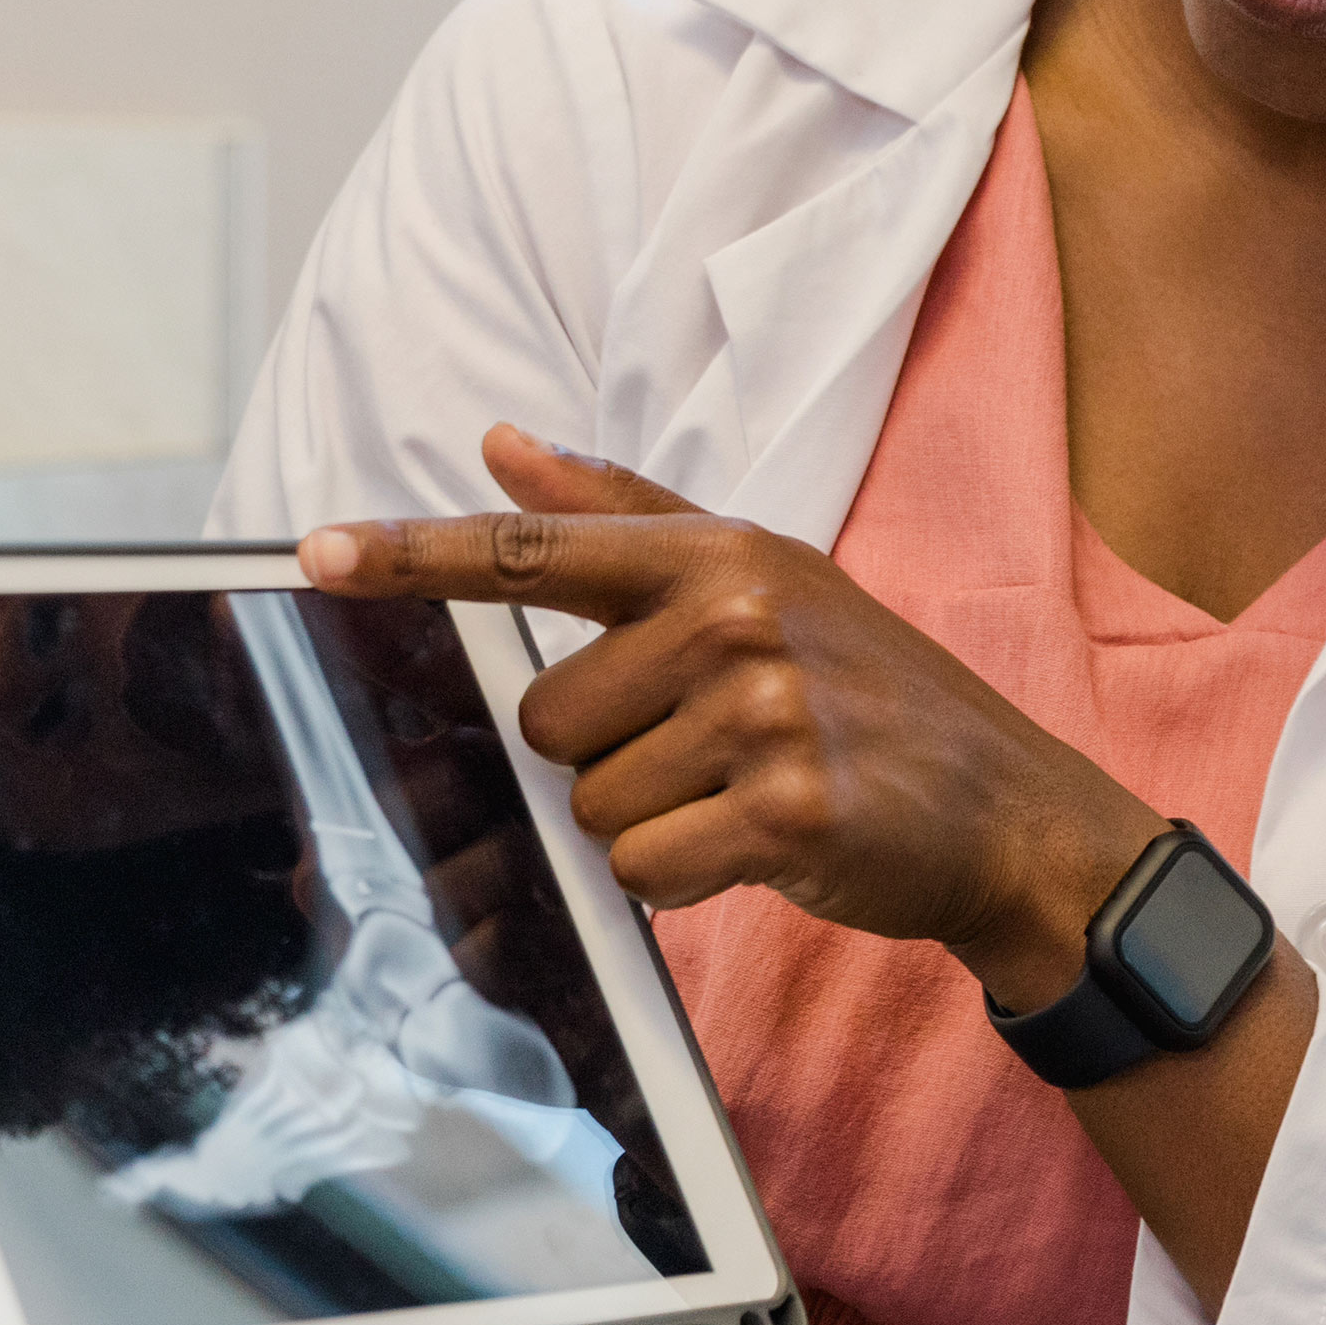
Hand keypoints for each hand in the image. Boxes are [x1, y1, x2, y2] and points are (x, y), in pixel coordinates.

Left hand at [300, 426, 1168, 1009]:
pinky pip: (643, 865)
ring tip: (748, 795)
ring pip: (592, 803)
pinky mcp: (784, 811)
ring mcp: (764, 714)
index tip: (317, 552)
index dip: (417, 554)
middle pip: (551, 718)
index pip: (540, 549)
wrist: (1008, 811)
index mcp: (726, 555)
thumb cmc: (875, 695)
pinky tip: (761, 847)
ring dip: (655, 822)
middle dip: (613, 755)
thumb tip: (502, 446)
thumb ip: (628, 518)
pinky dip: (686, 877)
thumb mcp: (770, 582)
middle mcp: (740, 618)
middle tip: (715, 749)